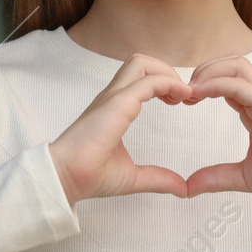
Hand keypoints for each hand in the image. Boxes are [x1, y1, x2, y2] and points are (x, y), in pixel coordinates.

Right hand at [49, 54, 194, 204]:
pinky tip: (182, 97)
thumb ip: (158, 178)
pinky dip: (168, 83)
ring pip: (141, 62)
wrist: (67, 178)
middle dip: (167, 71)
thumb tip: (183, 189)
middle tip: (184, 95)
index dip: (164, 83)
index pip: (139, 79)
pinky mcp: (117, 103)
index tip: (180, 102)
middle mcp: (113, 97)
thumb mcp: (133, 177)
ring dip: (166, 73)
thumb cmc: (89, 175)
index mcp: (114, 108)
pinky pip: (147, 82)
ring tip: (183, 94)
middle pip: (141, 62)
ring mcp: (114, 98)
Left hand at [185, 56, 251, 221]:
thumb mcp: (244, 176)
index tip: (184, 100)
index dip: (203, 83)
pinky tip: (199, 95)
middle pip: (231, 63)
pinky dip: (216, 84)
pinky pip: (240, 85)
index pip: (228, 79)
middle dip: (204, 69)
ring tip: (191, 91)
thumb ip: (216, 177)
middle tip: (184, 92)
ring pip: (236, 65)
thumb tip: (188, 187)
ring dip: (209, 71)